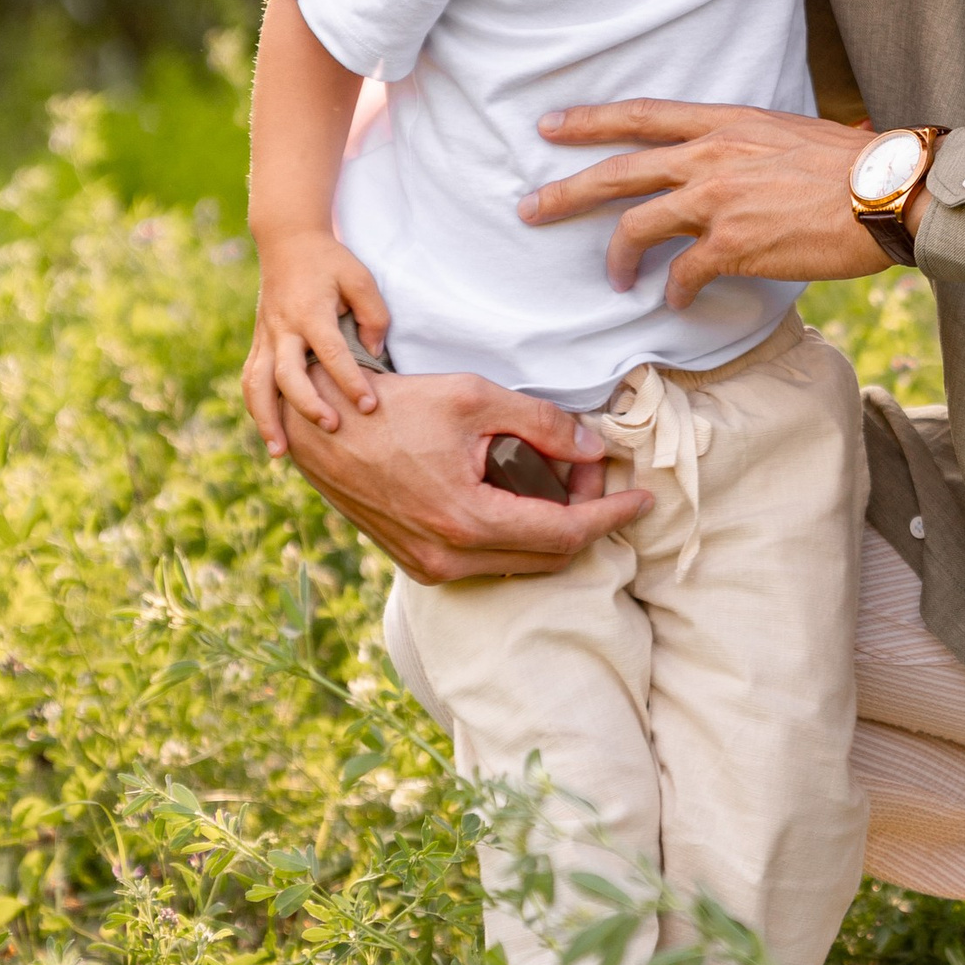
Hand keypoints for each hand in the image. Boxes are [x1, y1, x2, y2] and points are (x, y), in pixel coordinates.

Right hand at [244, 230, 392, 452]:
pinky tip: (269, 433)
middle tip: (333, 427)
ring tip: (279, 452)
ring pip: (258, 384)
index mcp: (310, 311)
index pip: (331, 353)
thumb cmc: (330, 262)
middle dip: (308, 405)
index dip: (350, 381)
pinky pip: (251, 380)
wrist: (287, 241)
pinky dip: (256, 408)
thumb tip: (374, 353)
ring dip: (266, 419)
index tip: (369, 406)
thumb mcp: (360, 277)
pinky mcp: (258, 343)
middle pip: (288, 375)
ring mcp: (265, 337)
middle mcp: (283, 328)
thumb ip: (373, 315)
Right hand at [278, 369, 652, 584]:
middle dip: (585, 517)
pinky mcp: (419, 563)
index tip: (643, 500)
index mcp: (468, 521)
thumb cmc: (393, 406)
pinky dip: (517, 534)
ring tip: (561, 476)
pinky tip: (521, 493)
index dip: (612, 516)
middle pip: (549, 556)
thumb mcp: (474, 397)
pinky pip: (488, 560)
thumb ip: (541, 423)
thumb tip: (592, 447)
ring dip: (551, 528)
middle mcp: (450, 558)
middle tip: (595, 472)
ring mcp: (431, 567)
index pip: (565, 534)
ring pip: (519, 562)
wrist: (320, 428)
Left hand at [523, 102, 893, 305]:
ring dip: (616, 257)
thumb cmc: (852, 163)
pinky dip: (673, 290)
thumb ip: (752, 144)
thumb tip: (744, 158)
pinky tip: (677, 299)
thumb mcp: (790, 131)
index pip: (641, 116)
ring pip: (636, 226)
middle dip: (565, 192)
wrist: (886, 191)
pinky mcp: (733, 244)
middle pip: (617, 173)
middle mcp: (710, 156)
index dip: (590, 121)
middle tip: (531, 208)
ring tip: (614, 278)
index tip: (550, 126)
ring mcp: (717, 200)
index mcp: (724, 123)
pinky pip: (682, 273)